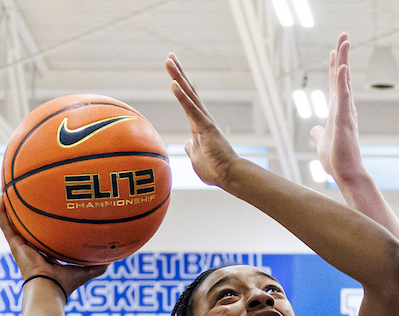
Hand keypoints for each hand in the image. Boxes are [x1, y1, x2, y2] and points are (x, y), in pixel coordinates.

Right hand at [0, 196, 106, 293]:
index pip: (47, 235)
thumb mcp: (87, 269)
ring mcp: (22, 246)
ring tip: (9, 187)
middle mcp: (33, 248)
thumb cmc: (67, 282)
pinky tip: (2, 195)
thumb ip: (100, 262)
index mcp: (47, 253)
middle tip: (30, 192)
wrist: (49, 288)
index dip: (48, 223)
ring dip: (11, 206)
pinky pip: (5, 224)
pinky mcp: (14, 244)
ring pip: (14, 222)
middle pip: (29, 225)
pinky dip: (2, 210)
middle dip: (28, 210)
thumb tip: (117, 254)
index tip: (51, 208)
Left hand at [166, 53, 239, 187]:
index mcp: (198, 126)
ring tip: (169, 60)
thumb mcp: (197, 159)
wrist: (229, 176)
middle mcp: (202, 119)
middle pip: (188, 91)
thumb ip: (192, 149)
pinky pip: (191, 109)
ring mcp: (204, 122)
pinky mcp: (205, 127)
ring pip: (189, 95)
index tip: (172, 72)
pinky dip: (182, 96)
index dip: (179, 86)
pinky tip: (173, 83)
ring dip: (178, 77)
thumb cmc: (215, 170)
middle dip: (178, 73)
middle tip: (169, 56)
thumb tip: (188, 144)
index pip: (187, 101)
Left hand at [310, 33, 365, 185]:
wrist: (347, 175)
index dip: (334, 67)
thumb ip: (319, 134)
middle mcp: (344, 109)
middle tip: (344, 35)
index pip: (335, 84)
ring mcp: (345, 113)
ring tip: (344, 42)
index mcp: (337, 112)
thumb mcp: (322, 144)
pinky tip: (342, 66)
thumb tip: (314, 130)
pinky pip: (343, 96)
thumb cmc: (337, 162)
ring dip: (344, 60)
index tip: (334, 51)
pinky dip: (342, 81)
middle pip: (342, 76)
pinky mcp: (344, 120)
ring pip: (344, 81)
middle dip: (342, 55)